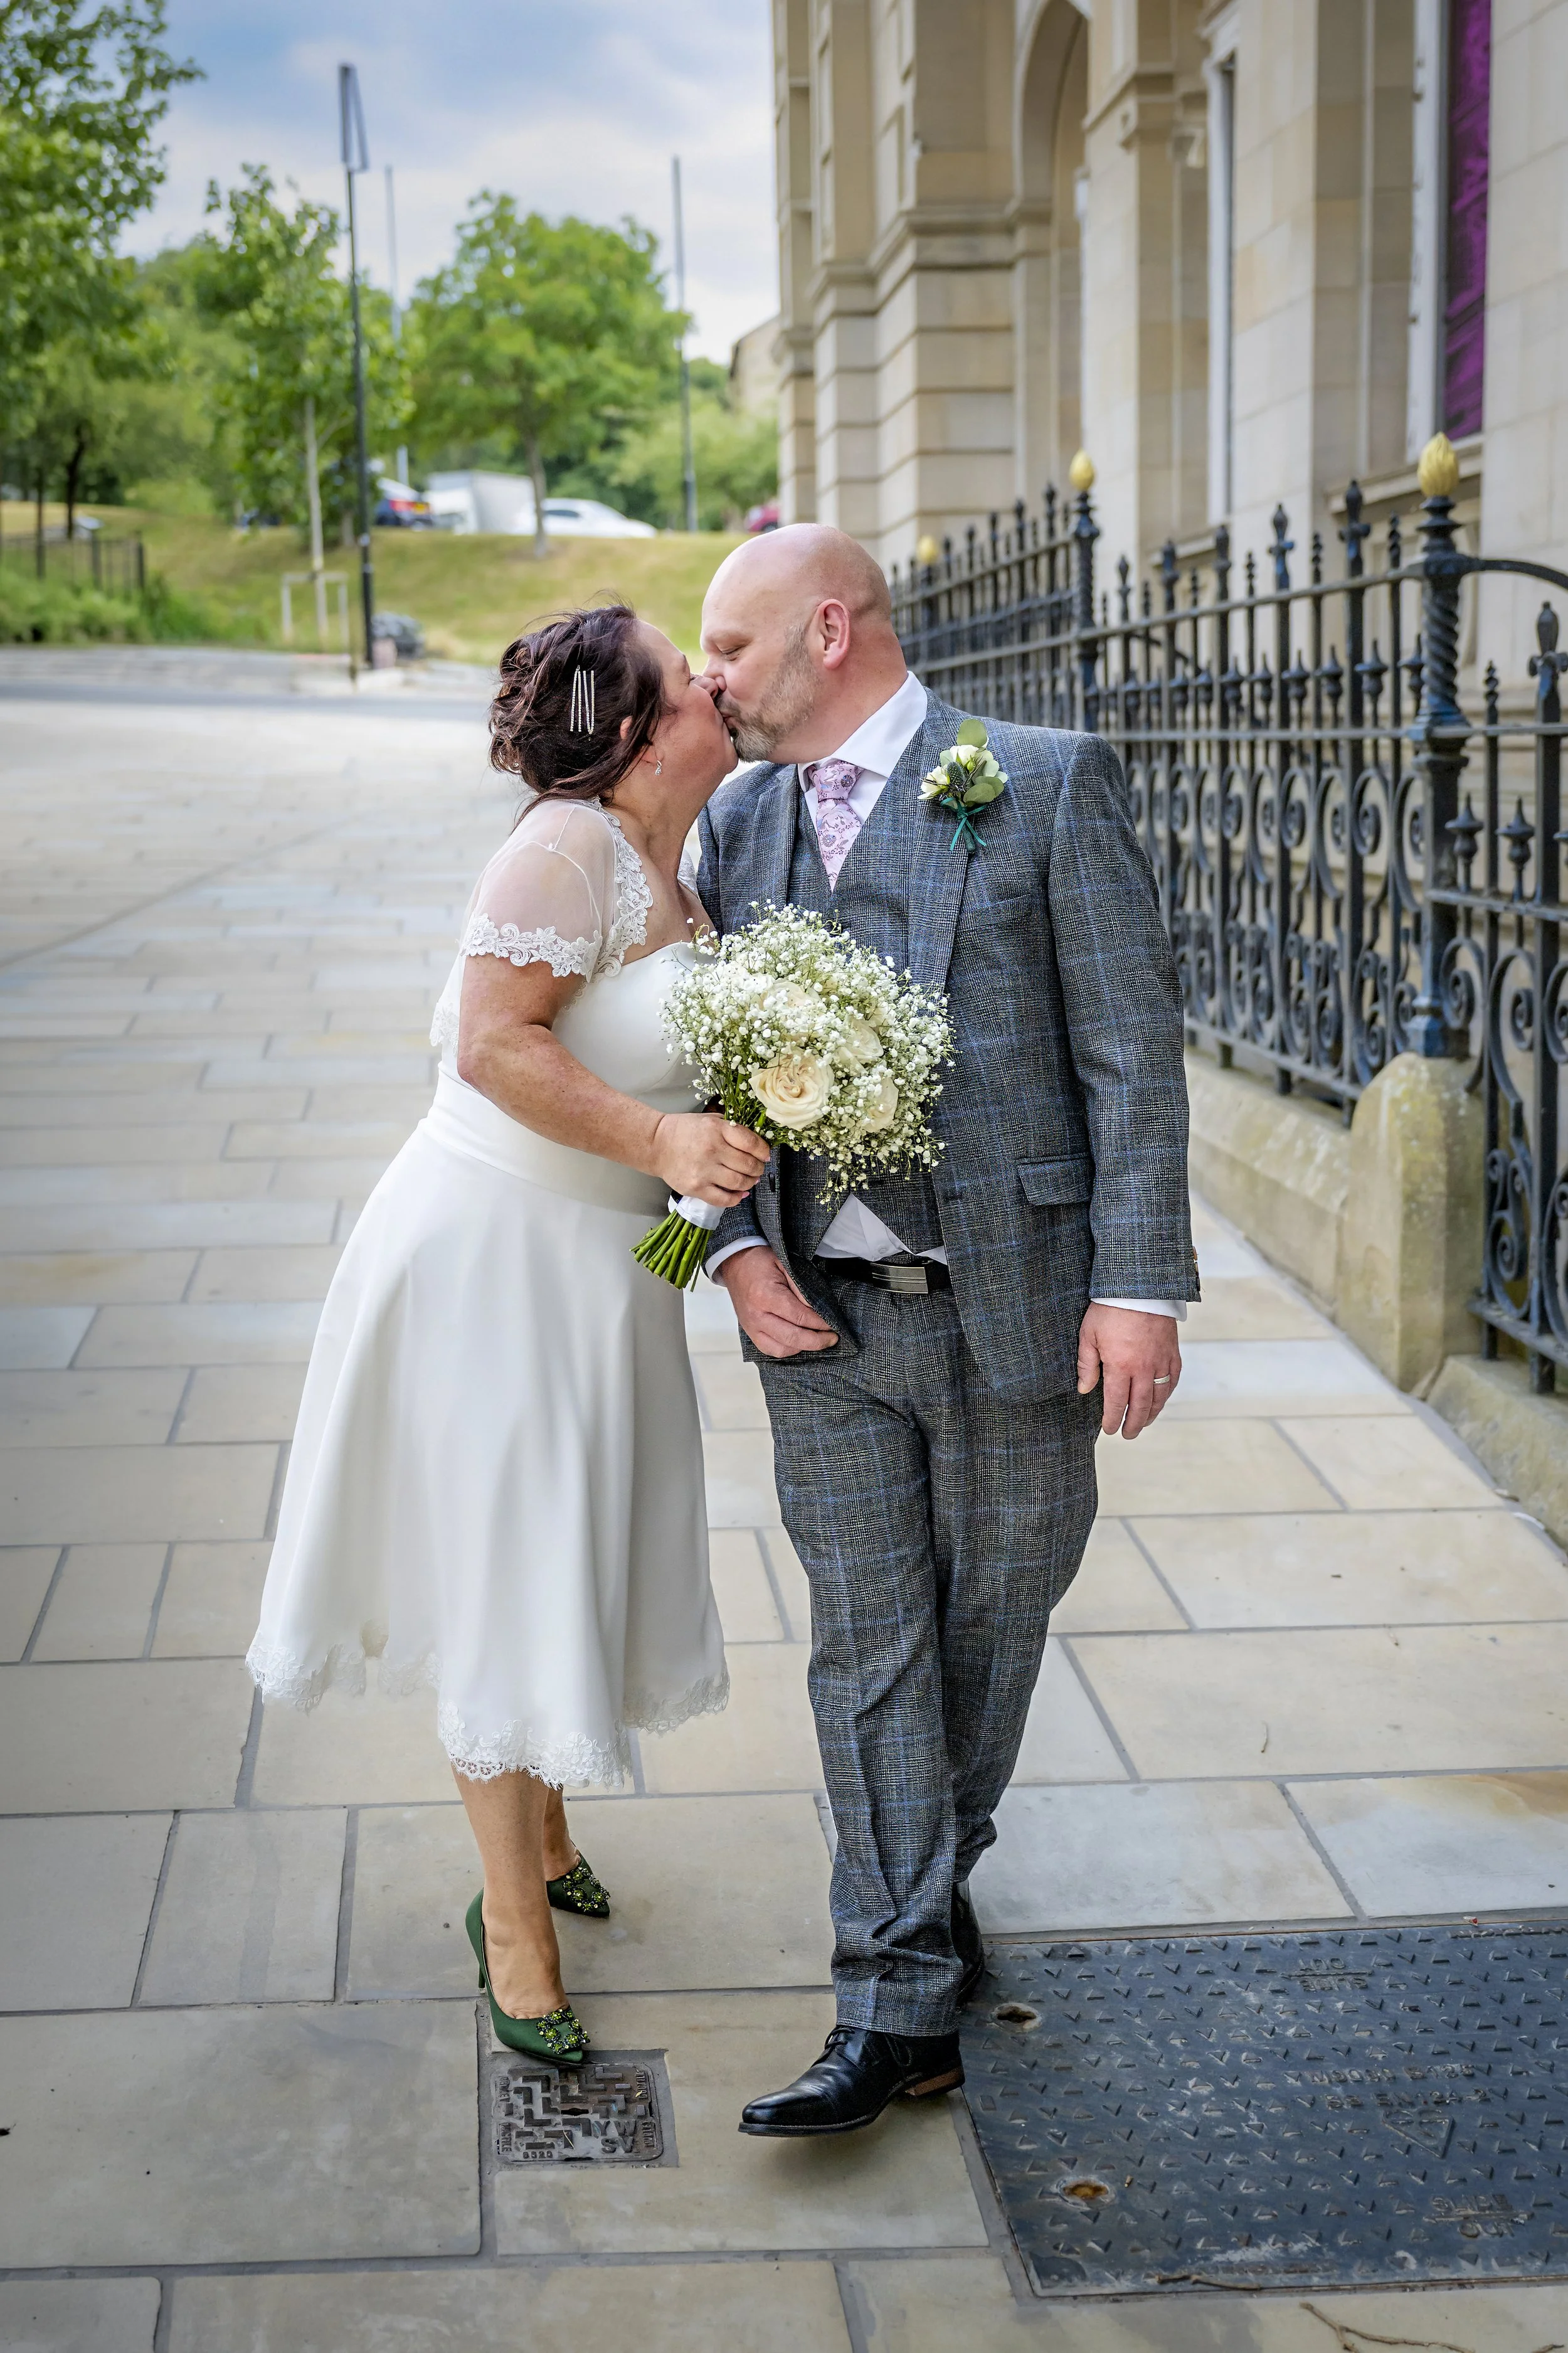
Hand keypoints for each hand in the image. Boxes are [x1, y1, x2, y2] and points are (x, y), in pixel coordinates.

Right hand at [652, 1114, 769, 1208]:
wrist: (656, 1144)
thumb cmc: (683, 1130)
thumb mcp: (709, 1120)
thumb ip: (731, 1128)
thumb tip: (756, 1143)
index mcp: (717, 1130)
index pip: (751, 1143)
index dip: (763, 1151)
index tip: (765, 1155)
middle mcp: (711, 1150)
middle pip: (748, 1165)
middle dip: (758, 1168)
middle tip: (758, 1168)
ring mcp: (703, 1171)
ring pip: (739, 1182)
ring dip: (750, 1183)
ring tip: (750, 1180)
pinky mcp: (696, 1188)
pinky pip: (724, 1199)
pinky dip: (736, 1198)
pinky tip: (740, 1194)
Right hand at [717, 1245, 838, 1357]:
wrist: (735, 1263)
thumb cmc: (760, 1261)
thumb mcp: (785, 1265)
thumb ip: (802, 1288)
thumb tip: (818, 1309)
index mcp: (766, 1296)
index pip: (800, 1317)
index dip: (820, 1323)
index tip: (833, 1324)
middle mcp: (756, 1315)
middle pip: (792, 1337)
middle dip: (817, 1341)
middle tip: (832, 1338)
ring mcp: (751, 1326)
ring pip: (782, 1349)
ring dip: (803, 1347)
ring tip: (818, 1340)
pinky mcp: (749, 1332)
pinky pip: (770, 1350)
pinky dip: (787, 1350)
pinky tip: (799, 1343)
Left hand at [1077, 1303, 1180, 1438]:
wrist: (1139, 1286)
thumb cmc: (1109, 1308)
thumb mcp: (1088, 1335)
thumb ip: (1086, 1365)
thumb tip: (1084, 1389)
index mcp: (1120, 1366)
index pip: (1116, 1402)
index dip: (1112, 1419)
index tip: (1108, 1429)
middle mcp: (1143, 1368)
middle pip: (1140, 1406)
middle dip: (1132, 1424)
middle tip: (1127, 1435)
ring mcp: (1161, 1361)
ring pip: (1159, 1396)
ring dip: (1150, 1413)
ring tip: (1143, 1423)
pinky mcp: (1172, 1352)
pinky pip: (1172, 1379)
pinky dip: (1166, 1394)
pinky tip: (1160, 1399)